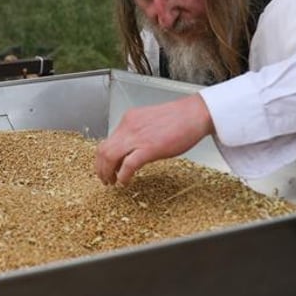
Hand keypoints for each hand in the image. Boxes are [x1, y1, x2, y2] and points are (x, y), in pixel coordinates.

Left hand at [95, 94, 213, 184]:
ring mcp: (137, 138)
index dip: (104, 157)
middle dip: (100, 168)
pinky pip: (128, 165)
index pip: (107, 140)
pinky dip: (123, 176)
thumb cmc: (180, 118)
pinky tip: (124, 182)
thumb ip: (139, 133)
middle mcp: (128, 127)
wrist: (195, 113)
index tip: (106, 167)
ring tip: (112, 182)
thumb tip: (134, 149)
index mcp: (129, 120)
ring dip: (107, 173)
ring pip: (110, 157)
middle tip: (105, 178)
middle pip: (103, 150)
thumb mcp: (151, 121)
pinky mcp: (149, 148)